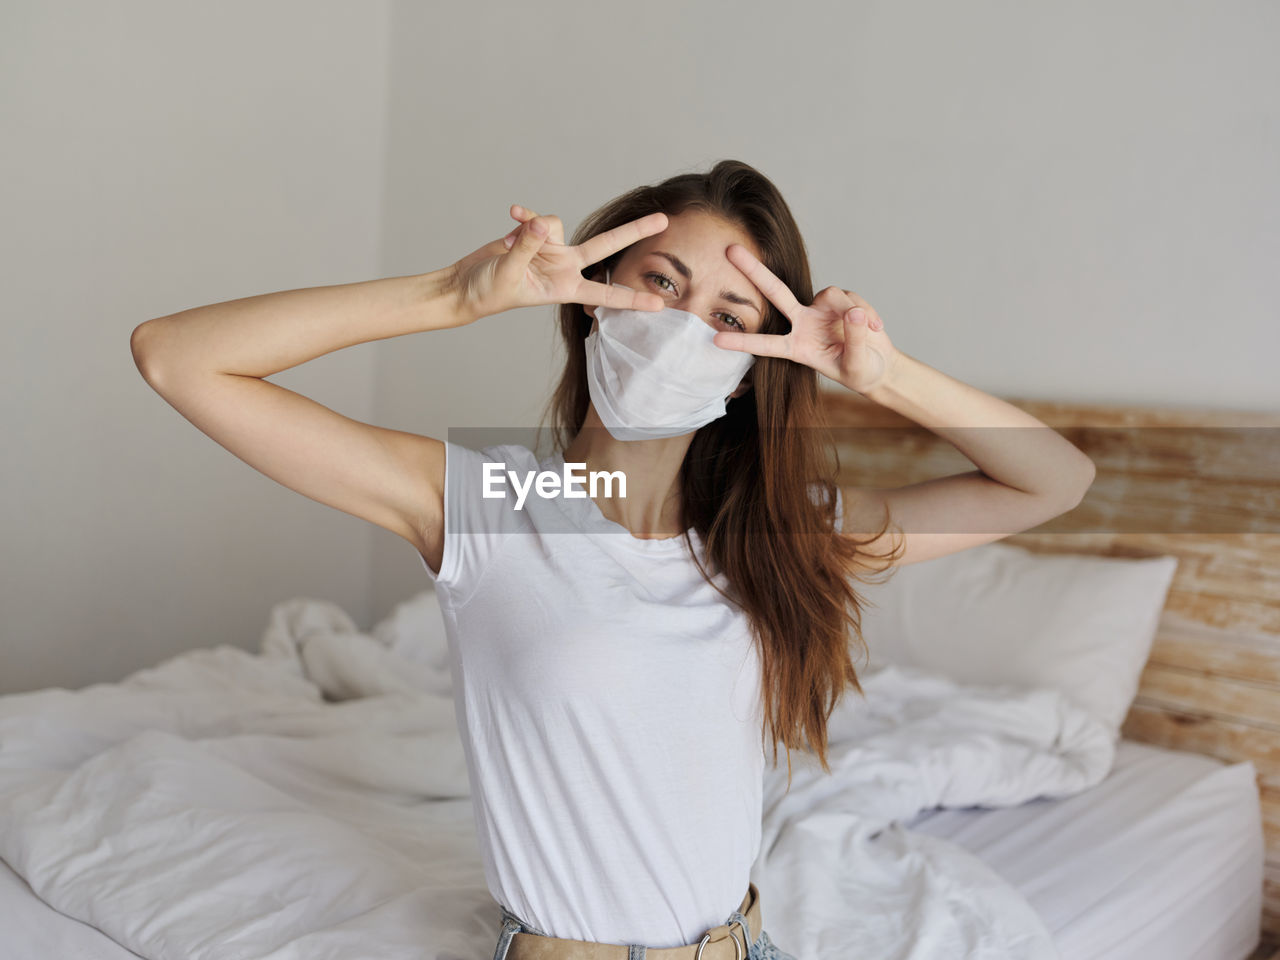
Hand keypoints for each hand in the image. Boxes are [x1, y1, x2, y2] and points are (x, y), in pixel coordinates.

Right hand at [451, 205, 666, 321]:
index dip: (631, 298)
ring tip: (511, 243)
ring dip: (534, 228)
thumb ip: (528, 247)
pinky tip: (512, 215)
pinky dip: (523, 215)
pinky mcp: (534, 236)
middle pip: (605, 246)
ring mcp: (550, 250)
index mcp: (564, 287)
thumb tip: (542, 224)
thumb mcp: (509, 273)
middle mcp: (564, 266)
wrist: (467, 285)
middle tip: (663, 220)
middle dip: (633, 232)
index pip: (605, 292)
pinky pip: (535, 217)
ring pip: (557, 224)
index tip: (659, 305)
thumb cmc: (488, 292)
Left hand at [713, 244, 899, 396]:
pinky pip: (852, 298)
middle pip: (775, 292)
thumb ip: (856, 341)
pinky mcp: (840, 301)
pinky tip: (877, 326)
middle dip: (754, 270)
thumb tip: (852, 313)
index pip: (766, 344)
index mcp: (797, 348)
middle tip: (729, 249)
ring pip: (832, 295)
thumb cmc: (860, 371)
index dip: (742, 342)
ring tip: (872, 331)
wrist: (877, 365)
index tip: (714, 340)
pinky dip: (867, 312)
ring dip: (854, 312)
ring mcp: (820, 310)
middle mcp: (803, 324)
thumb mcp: (857, 365)